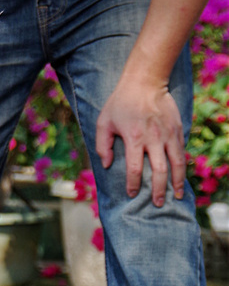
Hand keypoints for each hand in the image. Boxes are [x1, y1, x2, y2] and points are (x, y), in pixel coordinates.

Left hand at [95, 77, 185, 206]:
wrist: (144, 82)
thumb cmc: (120, 102)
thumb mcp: (104, 121)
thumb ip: (102, 144)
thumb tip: (106, 165)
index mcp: (134, 138)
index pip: (135, 169)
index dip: (133, 184)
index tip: (132, 193)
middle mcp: (153, 138)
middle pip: (160, 171)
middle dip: (159, 191)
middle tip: (157, 204)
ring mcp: (168, 134)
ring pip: (177, 164)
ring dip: (177, 183)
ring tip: (176, 196)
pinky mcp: (177, 130)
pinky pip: (182, 152)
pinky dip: (182, 167)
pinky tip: (180, 176)